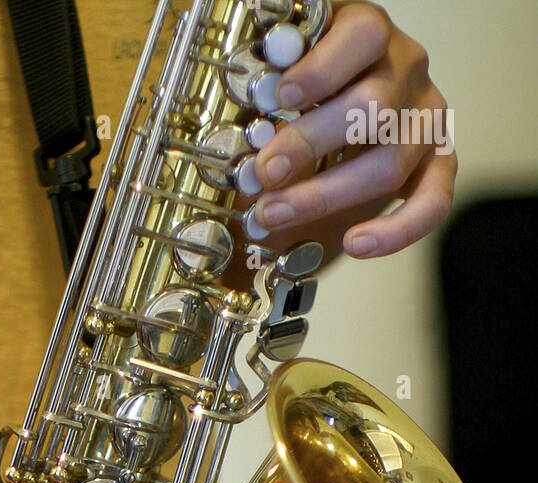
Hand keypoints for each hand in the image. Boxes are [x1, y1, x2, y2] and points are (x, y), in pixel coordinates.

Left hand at [251, 2, 455, 257]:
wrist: (346, 108)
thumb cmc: (310, 87)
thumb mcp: (288, 70)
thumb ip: (273, 85)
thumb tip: (250, 135)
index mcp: (370, 32)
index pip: (363, 36)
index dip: (321, 70)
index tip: (278, 98)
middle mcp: (407, 71)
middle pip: (373, 108)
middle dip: (311, 144)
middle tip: (264, 172)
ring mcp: (425, 119)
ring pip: (391, 163)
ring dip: (327, 197)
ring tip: (274, 214)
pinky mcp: (439, 162)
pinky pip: (433, 203)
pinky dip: (396, 231)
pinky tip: (355, 244)